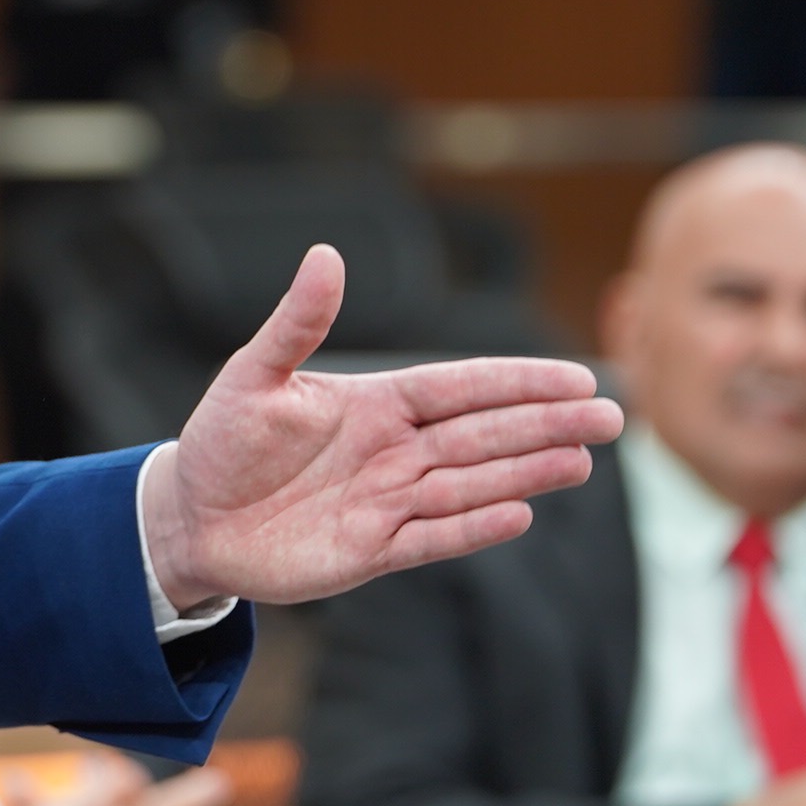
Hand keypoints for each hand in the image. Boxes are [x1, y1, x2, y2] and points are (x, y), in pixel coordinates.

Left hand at [144, 245, 622, 609]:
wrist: (191, 516)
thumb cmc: (222, 440)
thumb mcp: (253, 375)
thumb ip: (297, 323)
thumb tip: (325, 254)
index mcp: (374, 403)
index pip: (459, 387)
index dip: (516, 381)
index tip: (575, 375)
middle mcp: (393, 451)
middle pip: (482, 434)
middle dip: (546, 424)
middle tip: (613, 416)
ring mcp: (388, 501)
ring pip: (471, 483)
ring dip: (526, 472)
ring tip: (584, 460)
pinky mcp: (372, 550)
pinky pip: (434, 537)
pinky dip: (475, 526)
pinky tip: (522, 512)